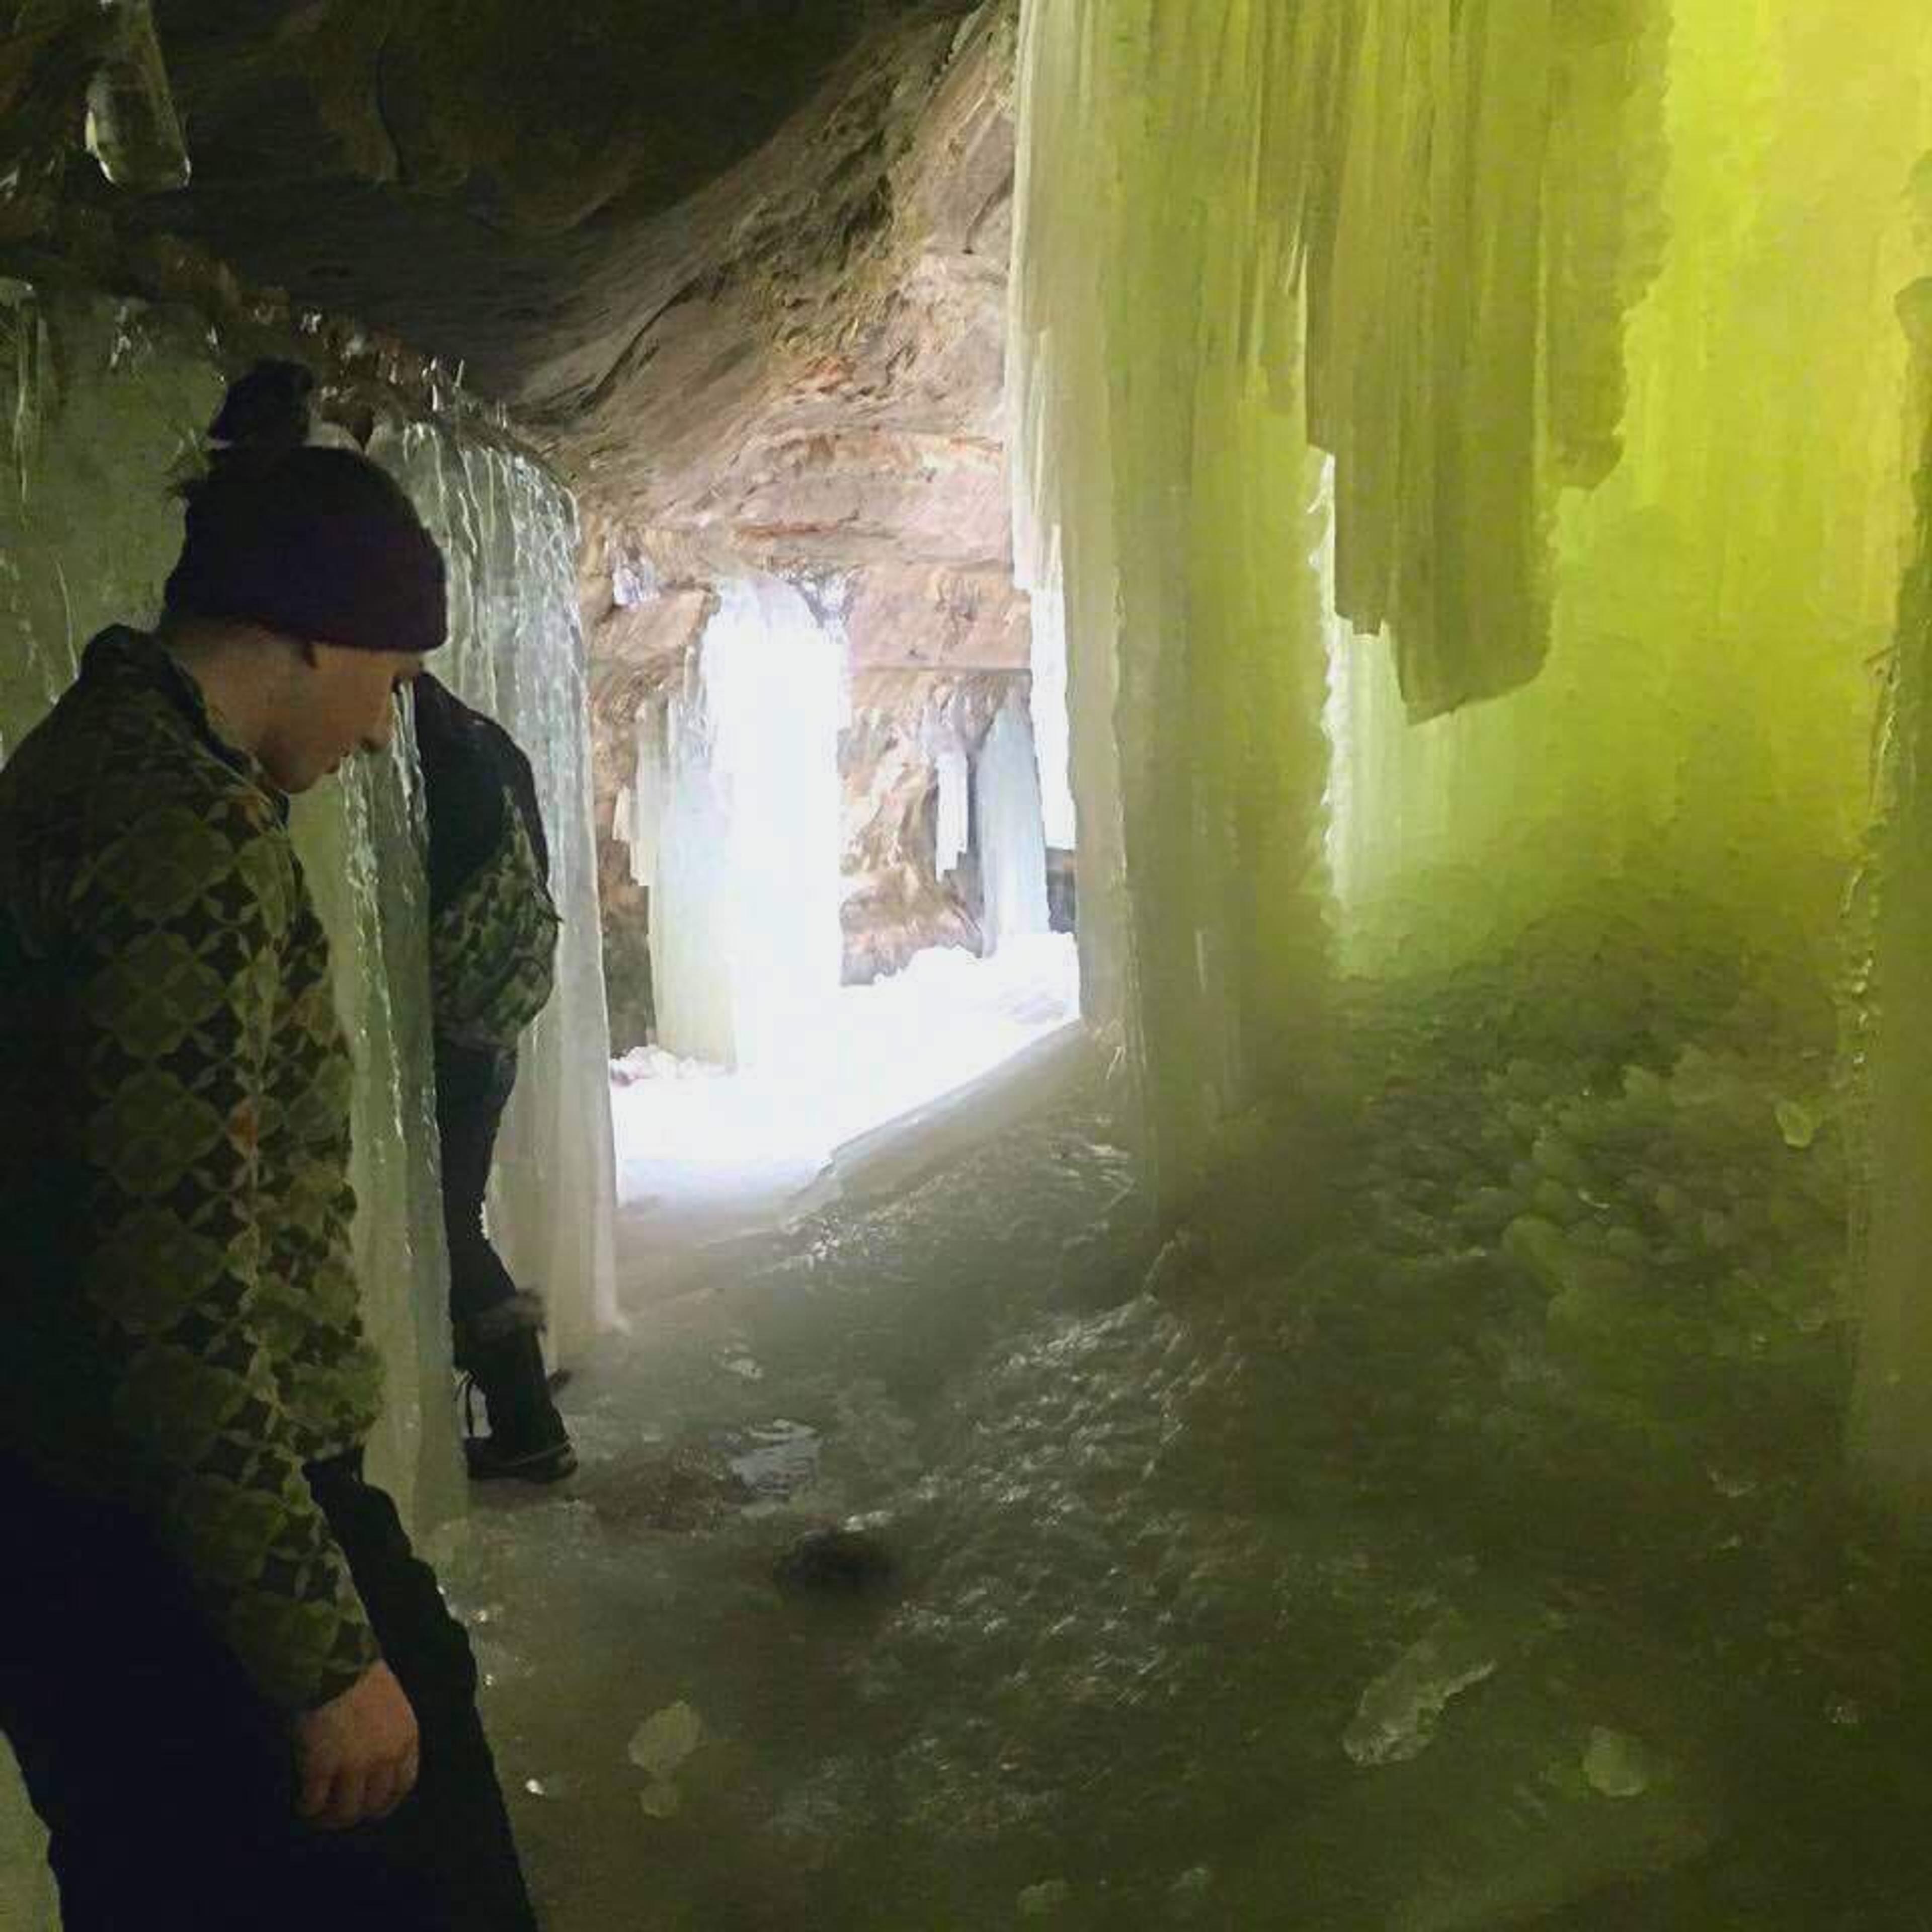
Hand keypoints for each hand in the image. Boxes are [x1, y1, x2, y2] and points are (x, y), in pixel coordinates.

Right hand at [292, 1660, 420, 1830]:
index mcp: (406, 1738)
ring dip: (330, 1818)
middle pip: (374, 1804)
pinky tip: (301, 1803)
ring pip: (345, 1811)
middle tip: (338, 1814)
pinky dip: (307, 1807)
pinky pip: (314, 1802)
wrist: (333, 1662)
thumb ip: (387, 1732)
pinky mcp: (321, 1768)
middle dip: (356, 1813)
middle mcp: (385, 1758)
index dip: (386, 1801)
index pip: (403, 1784)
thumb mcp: (390, 1703)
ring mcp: (354, 1766)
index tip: (373, 1808)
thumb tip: (373, 1759)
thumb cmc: (359, 1674)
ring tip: (316, 1815)